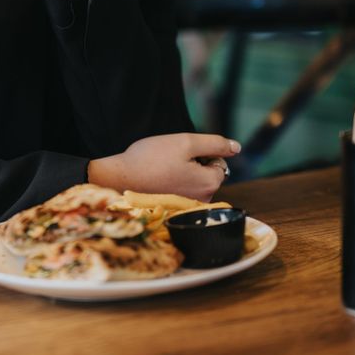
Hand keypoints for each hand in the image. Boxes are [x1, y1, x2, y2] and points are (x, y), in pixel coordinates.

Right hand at [86, 132, 240, 200]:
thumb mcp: (185, 142)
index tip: (180, 153)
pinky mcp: (175, 212)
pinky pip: (182, 194)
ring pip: (194, 184)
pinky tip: (157, 182)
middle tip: (169, 161)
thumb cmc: (150, 159)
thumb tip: (237, 147)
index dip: (201, 153)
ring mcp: (188, 209)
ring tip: (161, 171)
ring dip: (182, 174)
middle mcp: (203, 201)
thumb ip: (214, 143)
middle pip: (207, 175)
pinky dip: (173, 185)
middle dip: (193, 164)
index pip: (219, 162)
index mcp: (210, 184)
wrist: (118, 180)